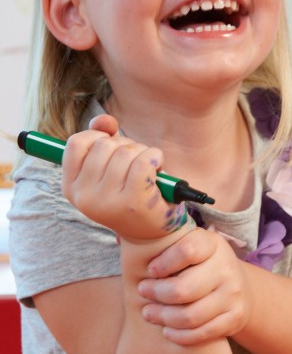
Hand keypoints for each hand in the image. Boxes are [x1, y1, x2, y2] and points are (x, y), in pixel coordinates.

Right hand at [61, 114, 178, 240]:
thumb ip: (101, 139)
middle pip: (104, 145)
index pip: (75, 143)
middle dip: (124, 145)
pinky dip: (155, 157)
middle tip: (133, 163)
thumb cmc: (128, 194)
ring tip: (146, 169)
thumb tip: (104, 120)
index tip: (110, 147)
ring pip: (126, 151)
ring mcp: (109, 201)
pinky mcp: (135, 202)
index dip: (96, 136)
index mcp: (71, 188)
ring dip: (142, 152)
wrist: (150, 233)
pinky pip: (145, 160)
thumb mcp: (109, 168)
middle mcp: (85, 197)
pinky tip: (158, 169)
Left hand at [137, 228, 250, 344]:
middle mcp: (226, 267)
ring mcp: (233, 294)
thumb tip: (121, 240)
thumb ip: (165, 244)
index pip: (187, 251)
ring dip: (164, 317)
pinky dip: (180, 335)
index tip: (149, 270)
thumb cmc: (200, 263)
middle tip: (143, 292)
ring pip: (191, 315)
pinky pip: (202, 333)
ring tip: (149, 313)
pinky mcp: (235, 317)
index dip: (163, 263)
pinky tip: (167, 330)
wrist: (238, 285)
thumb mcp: (191, 245)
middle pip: (184, 289)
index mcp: (212, 244)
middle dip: (157, 294)